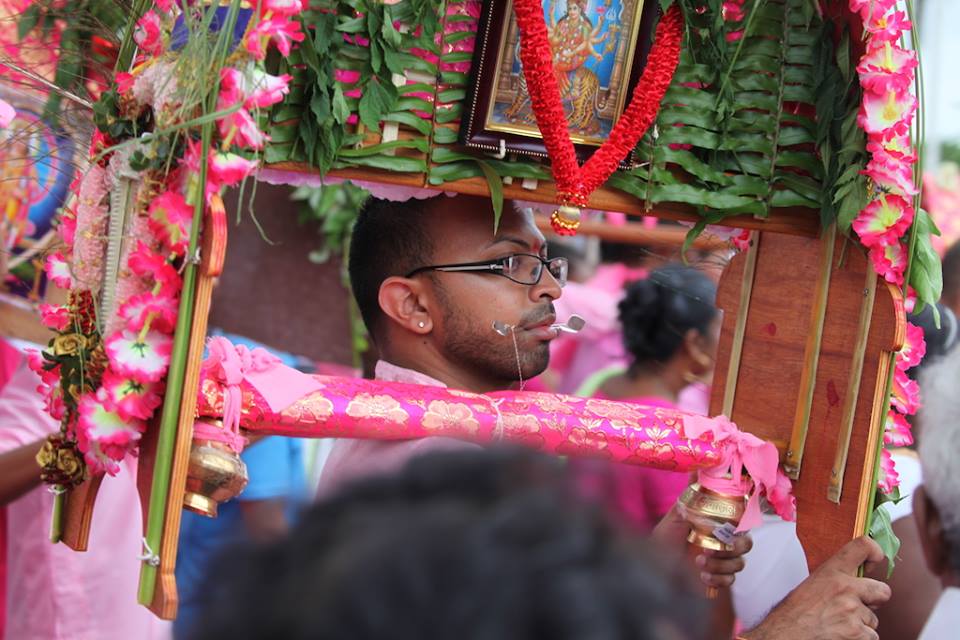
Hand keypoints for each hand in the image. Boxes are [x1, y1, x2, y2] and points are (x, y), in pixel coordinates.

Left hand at [652, 503, 752, 588]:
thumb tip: (698, 467)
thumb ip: (691, 493)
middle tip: (712, 547)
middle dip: (734, 547)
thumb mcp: (677, 513)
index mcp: (717, 526)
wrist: (651, 564)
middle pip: (746, 544)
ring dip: (721, 564)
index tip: (732, 526)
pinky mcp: (717, 579)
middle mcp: (722, 543)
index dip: (742, 525)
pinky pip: (730, 581)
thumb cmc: (665, 537)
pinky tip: (702, 575)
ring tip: (698, 561)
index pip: (740, 524)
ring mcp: (721, 562)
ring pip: (739, 564)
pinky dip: (718, 579)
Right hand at [742, 536, 890, 639]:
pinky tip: (841, 636)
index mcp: (832, 571)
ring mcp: (854, 611)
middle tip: (859, 606)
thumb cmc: (793, 613)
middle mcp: (846, 588)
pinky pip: (871, 637)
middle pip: (883, 590)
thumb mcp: (811, 585)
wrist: (786, 635)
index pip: (863, 546)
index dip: (875, 552)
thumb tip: (855, 581)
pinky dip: (859, 639)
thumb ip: (835, 579)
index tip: (874, 560)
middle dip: (875, 600)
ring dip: (861, 624)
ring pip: (873, 619)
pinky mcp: (859, 634)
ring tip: (839, 625)